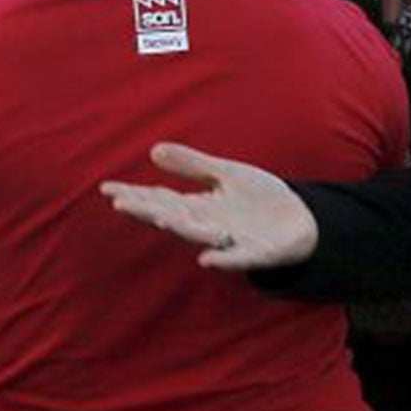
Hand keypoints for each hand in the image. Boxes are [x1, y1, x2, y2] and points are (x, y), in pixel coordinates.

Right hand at [100, 142, 318, 270]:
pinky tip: (207, 259)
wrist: (302, 221)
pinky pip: (238, 259)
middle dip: (147, 211)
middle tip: (122, 203)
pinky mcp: (256, 254)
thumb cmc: (260, 199)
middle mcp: (208, 225)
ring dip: (179, 228)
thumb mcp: (227, 175)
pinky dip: (224, 260)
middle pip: (173, 217)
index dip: (135, 195)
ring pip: (199, 236)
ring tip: (158, 217)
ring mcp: (230, 241)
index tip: (107, 188)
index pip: (160, 199)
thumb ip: (193, 166)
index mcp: (199, 207)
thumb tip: (154, 150)